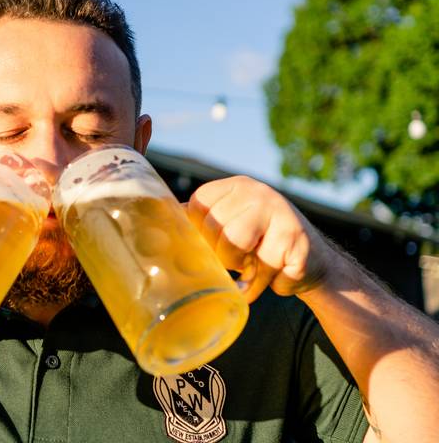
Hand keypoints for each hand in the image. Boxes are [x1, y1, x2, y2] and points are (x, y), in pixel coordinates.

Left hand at [185, 176, 331, 302]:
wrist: (313, 261)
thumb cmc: (261, 245)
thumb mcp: (232, 223)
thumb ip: (202, 221)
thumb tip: (155, 225)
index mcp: (234, 186)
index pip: (196, 207)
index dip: (201, 234)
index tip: (218, 243)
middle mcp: (257, 192)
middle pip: (216, 230)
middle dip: (225, 256)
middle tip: (242, 259)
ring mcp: (280, 212)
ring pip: (236, 246)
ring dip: (244, 268)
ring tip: (256, 265)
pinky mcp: (296, 238)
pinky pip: (266, 269)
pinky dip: (269, 282)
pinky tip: (279, 272)